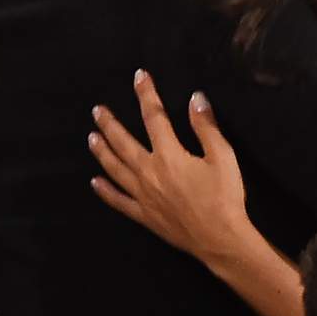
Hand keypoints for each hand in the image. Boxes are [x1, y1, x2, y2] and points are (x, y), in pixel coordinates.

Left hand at [88, 69, 250, 264]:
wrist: (220, 239)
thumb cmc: (224, 196)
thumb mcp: (223, 156)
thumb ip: (206, 126)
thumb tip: (195, 98)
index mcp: (169, 155)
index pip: (154, 117)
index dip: (146, 94)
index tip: (139, 76)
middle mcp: (150, 173)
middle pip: (124, 143)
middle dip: (110, 124)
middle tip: (97, 110)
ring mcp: (143, 196)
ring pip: (116, 169)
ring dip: (102, 152)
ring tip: (91, 138)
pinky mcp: (144, 215)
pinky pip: (119, 201)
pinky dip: (105, 191)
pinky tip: (95, 183)